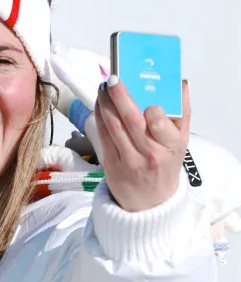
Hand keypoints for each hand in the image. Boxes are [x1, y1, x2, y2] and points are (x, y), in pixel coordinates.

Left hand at [94, 76, 189, 211]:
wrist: (150, 203)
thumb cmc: (166, 165)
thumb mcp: (181, 143)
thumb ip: (182, 114)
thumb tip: (180, 84)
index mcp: (171, 146)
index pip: (161, 124)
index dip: (151, 109)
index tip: (146, 95)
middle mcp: (150, 153)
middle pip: (131, 121)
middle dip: (121, 97)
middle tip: (114, 79)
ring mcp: (128, 159)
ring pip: (113, 126)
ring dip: (106, 103)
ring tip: (104, 87)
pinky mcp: (110, 163)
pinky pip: (103, 135)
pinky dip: (100, 116)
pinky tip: (100, 103)